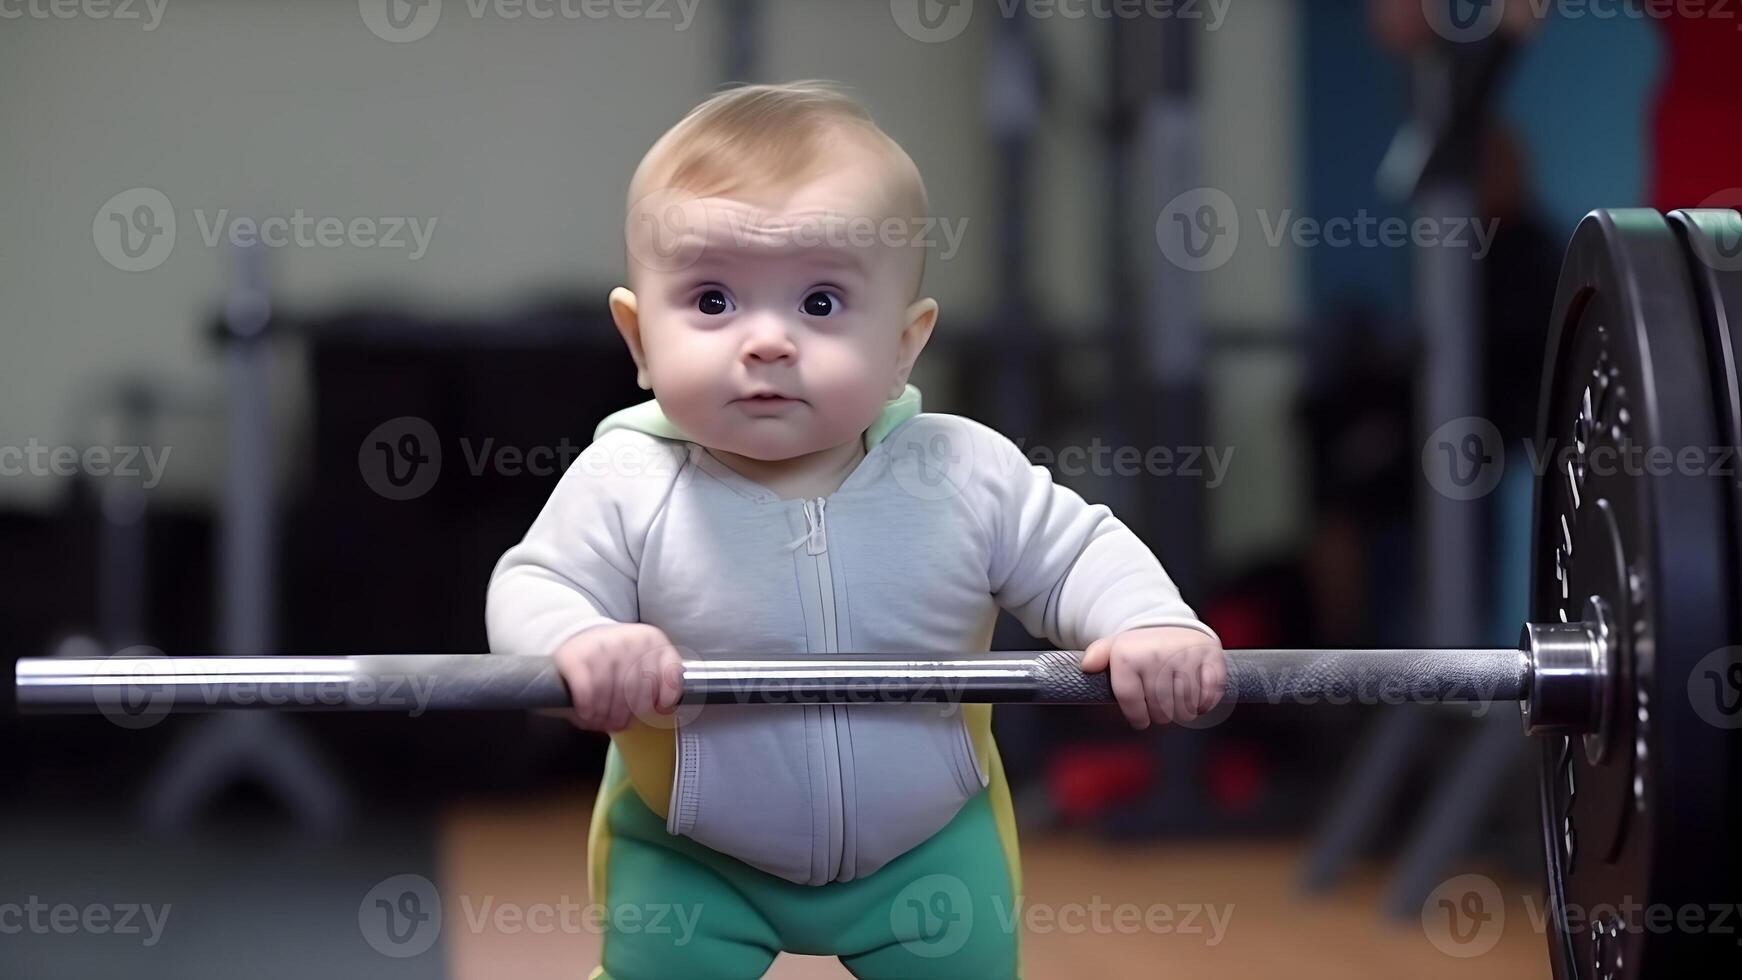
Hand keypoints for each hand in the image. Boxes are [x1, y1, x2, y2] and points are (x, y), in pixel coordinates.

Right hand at [548, 623, 684, 731]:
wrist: (579, 637)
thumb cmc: (616, 657)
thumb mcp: (646, 659)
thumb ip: (662, 679)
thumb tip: (664, 708)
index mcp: (652, 640)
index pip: (667, 676)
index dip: (663, 699)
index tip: (655, 709)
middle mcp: (630, 640)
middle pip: (636, 691)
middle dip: (627, 715)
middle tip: (618, 724)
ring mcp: (602, 646)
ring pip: (611, 694)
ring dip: (605, 716)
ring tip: (601, 722)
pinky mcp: (575, 657)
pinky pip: (587, 693)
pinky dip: (587, 709)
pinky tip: (586, 713)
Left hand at [1080, 626, 1225, 728]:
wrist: (1172, 623)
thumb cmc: (1141, 647)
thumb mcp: (1114, 648)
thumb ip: (1097, 656)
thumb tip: (1086, 666)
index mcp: (1129, 655)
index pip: (1133, 704)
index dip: (1138, 718)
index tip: (1141, 720)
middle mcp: (1156, 654)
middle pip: (1161, 709)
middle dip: (1161, 716)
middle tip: (1161, 709)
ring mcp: (1185, 655)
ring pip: (1185, 707)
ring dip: (1183, 712)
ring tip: (1177, 703)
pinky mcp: (1210, 656)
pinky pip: (1210, 695)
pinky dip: (1204, 703)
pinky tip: (1197, 698)